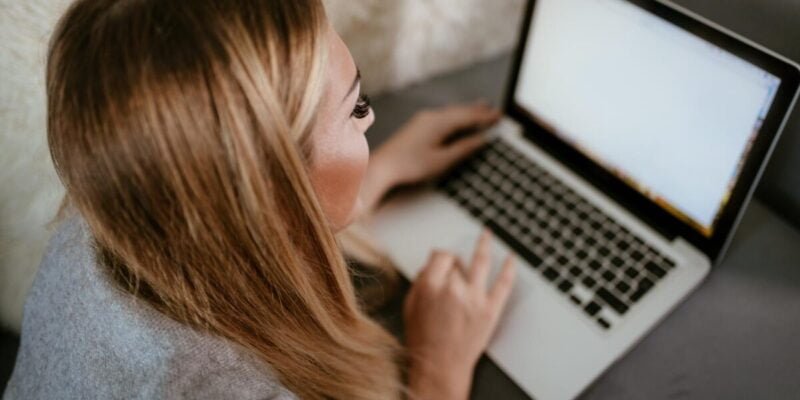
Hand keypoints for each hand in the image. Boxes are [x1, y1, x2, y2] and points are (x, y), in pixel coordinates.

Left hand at [376, 102, 500, 185]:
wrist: (383, 167)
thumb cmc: (410, 166)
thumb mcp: (442, 160)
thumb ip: (463, 149)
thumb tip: (480, 140)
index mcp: (439, 123)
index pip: (468, 117)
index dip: (484, 117)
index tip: (499, 116)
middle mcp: (431, 117)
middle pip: (460, 111)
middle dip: (478, 111)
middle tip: (494, 110)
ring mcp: (423, 120)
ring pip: (451, 112)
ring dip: (466, 111)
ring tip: (480, 107)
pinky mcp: (417, 126)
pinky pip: (442, 116)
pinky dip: (455, 116)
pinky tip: (456, 119)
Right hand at [404, 232, 515, 399]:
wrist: (440, 366)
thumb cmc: (423, 339)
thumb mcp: (411, 306)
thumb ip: (421, 281)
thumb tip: (431, 264)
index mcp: (430, 286)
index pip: (441, 256)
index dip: (442, 258)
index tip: (444, 261)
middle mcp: (453, 289)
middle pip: (458, 262)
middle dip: (456, 264)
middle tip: (455, 271)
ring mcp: (474, 298)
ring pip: (481, 262)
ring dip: (484, 244)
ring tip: (487, 235)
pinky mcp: (490, 310)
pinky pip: (503, 284)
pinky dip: (509, 269)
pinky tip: (511, 259)